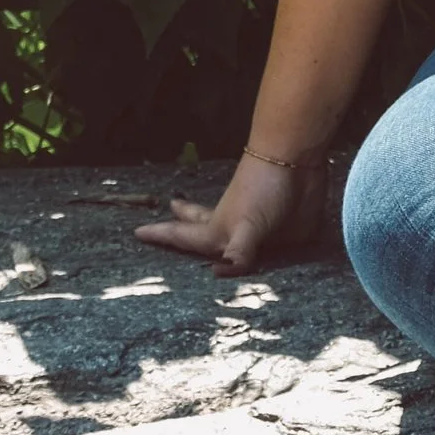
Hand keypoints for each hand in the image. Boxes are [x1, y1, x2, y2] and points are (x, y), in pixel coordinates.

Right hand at [137, 151, 331, 275]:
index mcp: (218, 230)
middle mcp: (235, 231)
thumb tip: (219, 274)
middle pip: (205, 232)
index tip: (136, 232)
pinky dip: (270, 254)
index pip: (184, 237)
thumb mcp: (247, 224)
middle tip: (170, 209)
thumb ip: (237, 251)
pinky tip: (269, 257)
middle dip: (185, 228)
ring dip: (222, 242)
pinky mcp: (287, 233)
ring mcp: (260, 231)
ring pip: (235, 241)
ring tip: (208, 236)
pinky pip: (275, 250)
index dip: (162, 236)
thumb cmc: (261, 188)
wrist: (297, 161)